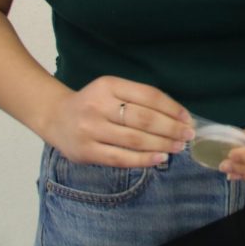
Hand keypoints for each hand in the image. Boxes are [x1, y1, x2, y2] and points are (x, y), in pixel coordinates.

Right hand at [44, 76, 194, 167]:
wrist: (56, 117)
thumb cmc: (94, 103)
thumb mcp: (113, 90)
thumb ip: (140, 99)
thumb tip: (177, 116)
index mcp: (108, 85)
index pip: (148, 96)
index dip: (172, 108)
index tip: (187, 118)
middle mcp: (98, 106)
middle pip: (144, 119)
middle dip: (171, 129)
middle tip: (188, 135)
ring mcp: (90, 130)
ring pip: (135, 140)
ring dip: (162, 145)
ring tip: (178, 147)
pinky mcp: (86, 151)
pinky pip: (121, 158)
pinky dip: (144, 160)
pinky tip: (160, 158)